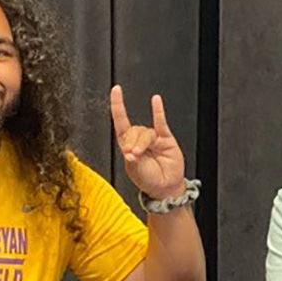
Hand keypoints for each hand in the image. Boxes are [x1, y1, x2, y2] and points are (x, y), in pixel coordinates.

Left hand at [109, 85, 186, 201]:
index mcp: (128, 145)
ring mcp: (153, 138)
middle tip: (133, 154)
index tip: (115, 91)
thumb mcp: (134, 171)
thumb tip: (131, 151)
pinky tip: (156, 101)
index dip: (118, 106)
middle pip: (133, 130)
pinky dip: (158, 111)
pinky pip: (161, 123)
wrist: (165, 188)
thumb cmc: (149, 180)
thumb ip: (132, 159)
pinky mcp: (166, 139)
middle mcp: (139, 139)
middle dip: (132, 142)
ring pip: (145, 132)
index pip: (121, 122)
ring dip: (142, 143)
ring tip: (141, 154)